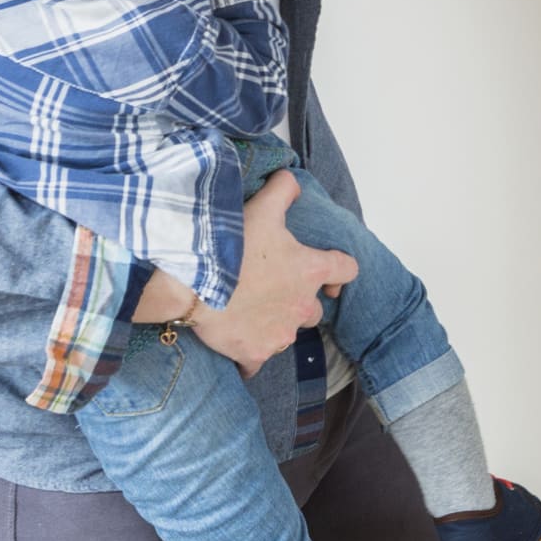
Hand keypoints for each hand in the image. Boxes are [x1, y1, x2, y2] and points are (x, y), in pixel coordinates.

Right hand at [188, 171, 357, 377]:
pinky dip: (251, 350)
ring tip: (247, 308)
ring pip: (287, 333)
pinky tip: (235, 336)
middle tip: (271, 288)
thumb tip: (293, 181)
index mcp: (310, 271)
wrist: (194, 284)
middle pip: (314, 309)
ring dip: (274, 323)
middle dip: (298, 301)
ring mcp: (280, 335)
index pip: (346, 270)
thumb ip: (284, 190)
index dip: (338, 268)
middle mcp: (303, 307)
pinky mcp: (257, 354)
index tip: (327, 269)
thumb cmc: (232, 244)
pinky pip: (259, 358)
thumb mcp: (262, 207)